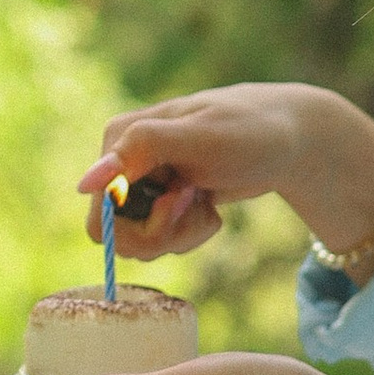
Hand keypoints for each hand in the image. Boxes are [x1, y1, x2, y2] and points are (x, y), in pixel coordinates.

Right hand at [79, 84, 373, 263]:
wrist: (289, 139)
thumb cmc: (249, 132)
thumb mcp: (199, 138)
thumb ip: (141, 151)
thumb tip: (84, 184)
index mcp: (118, 140)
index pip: (101, 217)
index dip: (143, 224)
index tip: (180, 201)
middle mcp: (121, 161)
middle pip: (119, 237)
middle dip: (165, 231)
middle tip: (198, 203)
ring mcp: (141, 183)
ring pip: (141, 243)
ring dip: (181, 231)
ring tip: (206, 201)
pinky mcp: (160, 200)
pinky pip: (160, 240)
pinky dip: (190, 230)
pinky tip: (209, 205)